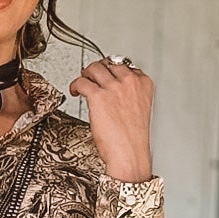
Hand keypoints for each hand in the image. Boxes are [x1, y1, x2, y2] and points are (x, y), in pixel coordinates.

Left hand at [70, 56, 153, 181]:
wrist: (129, 153)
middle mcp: (129, 82)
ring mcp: (113, 87)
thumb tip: (114, 93)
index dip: (112, 70)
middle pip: (109, 64)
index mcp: (143, 84)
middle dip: (98, 70)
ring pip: (94, 69)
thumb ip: (129, 96)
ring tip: (82, 83)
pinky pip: (82, 82)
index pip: (126, 66)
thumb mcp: (139, 110)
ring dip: (85, 74)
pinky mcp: (97, 96)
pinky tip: (75, 90)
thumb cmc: (133, 139)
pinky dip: (76, 85)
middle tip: (91, 77)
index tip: (107, 76)